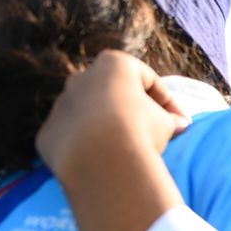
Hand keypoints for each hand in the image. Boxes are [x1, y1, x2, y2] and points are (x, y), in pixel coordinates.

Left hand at [35, 50, 186, 230]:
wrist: (100, 158)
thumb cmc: (140, 131)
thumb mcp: (165, 123)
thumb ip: (169, 118)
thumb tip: (179, 123)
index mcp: (113, 65)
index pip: (147, 79)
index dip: (168, 102)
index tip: (181, 123)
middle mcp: (81, 78)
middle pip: (112, 94)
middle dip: (131, 111)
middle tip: (151, 133)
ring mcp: (61, 105)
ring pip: (88, 116)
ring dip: (106, 129)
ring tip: (125, 152)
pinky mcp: (48, 133)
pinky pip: (72, 139)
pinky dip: (86, 149)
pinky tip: (102, 165)